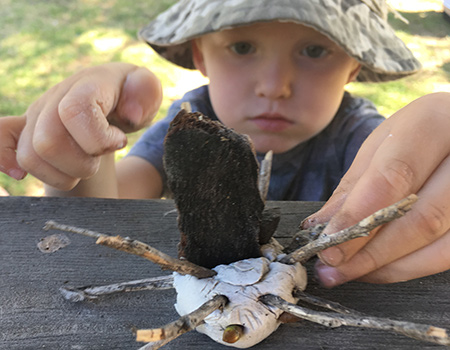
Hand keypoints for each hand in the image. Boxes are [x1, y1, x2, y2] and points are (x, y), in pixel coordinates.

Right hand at [0, 63, 161, 189]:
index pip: (75, 112)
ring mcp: (36, 114)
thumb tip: (129, 114)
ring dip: (62, 174)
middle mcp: (55, 98)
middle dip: (81, 164)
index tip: (118, 141)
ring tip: (83, 165)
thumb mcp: (148, 90)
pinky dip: (7, 162)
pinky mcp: (25, 128)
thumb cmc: (131, 96)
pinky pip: (1, 141)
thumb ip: (145, 93)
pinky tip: (22, 174)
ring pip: (30, 157)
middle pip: (48, 142)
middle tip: (99, 158)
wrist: (111, 96)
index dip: (98, 139)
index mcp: (86, 85)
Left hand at [303, 92, 449, 286]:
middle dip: (369, 252)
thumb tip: (320, 227)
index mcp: (434, 124)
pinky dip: (412, 267)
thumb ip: (355, 186)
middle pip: (421, 218)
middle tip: (332, 268)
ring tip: (350, 273)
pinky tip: (382, 268)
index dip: (357, 217)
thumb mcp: (383, 145)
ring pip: (439, 243)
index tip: (327, 245)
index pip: (392, 177)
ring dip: (389, 267)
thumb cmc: (419, 136)